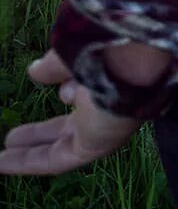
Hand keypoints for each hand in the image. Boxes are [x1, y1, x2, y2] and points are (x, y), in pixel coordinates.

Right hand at [0, 51, 142, 175]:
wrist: (134, 57)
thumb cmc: (108, 46)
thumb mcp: (74, 53)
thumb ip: (56, 66)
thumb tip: (36, 71)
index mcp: (112, 78)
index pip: (87, 90)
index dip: (67, 88)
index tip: (51, 84)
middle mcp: (110, 104)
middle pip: (71, 125)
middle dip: (42, 131)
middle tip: (14, 136)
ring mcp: (104, 127)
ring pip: (60, 144)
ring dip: (30, 149)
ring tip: (3, 150)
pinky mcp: (95, 146)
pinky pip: (55, 159)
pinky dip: (26, 162)